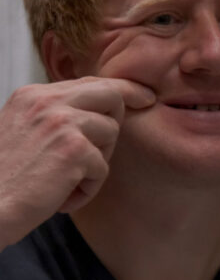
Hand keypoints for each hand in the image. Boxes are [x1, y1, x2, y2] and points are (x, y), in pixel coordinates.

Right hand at [0, 77, 154, 246]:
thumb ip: (55, 116)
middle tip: (104, 150)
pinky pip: (102, 168)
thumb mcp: (23, 131)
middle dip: (117, 120)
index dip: (122, 90)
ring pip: (110, 133)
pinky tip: (61, 197)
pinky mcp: (74, 150)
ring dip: (94, 162)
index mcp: (33, 95)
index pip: (90, 82)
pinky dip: (86, 189)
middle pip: (112, 94)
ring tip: (64, 180)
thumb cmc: (4, 179)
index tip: (145, 96)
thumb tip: (96, 113)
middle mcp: (47, 102)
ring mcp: (61, 123)